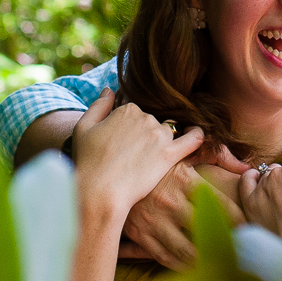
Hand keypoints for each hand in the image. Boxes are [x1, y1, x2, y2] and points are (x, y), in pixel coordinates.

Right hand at [71, 90, 204, 222]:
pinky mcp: (170, 154)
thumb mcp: (84, 127)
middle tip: (132, 157)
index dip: (128, 129)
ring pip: (168, 131)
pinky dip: (197, 135)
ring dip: (163, 141)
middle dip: (144, 136)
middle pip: (151, 122)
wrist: (99, 191)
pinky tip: (197, 135)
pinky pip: (192, 139)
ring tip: (153, 158)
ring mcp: (159, 136)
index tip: (121, 144)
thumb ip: (99, 105)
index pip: (134, 113)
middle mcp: (146, 117)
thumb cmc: (88, 162)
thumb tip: (110, 89)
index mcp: (126, 109)